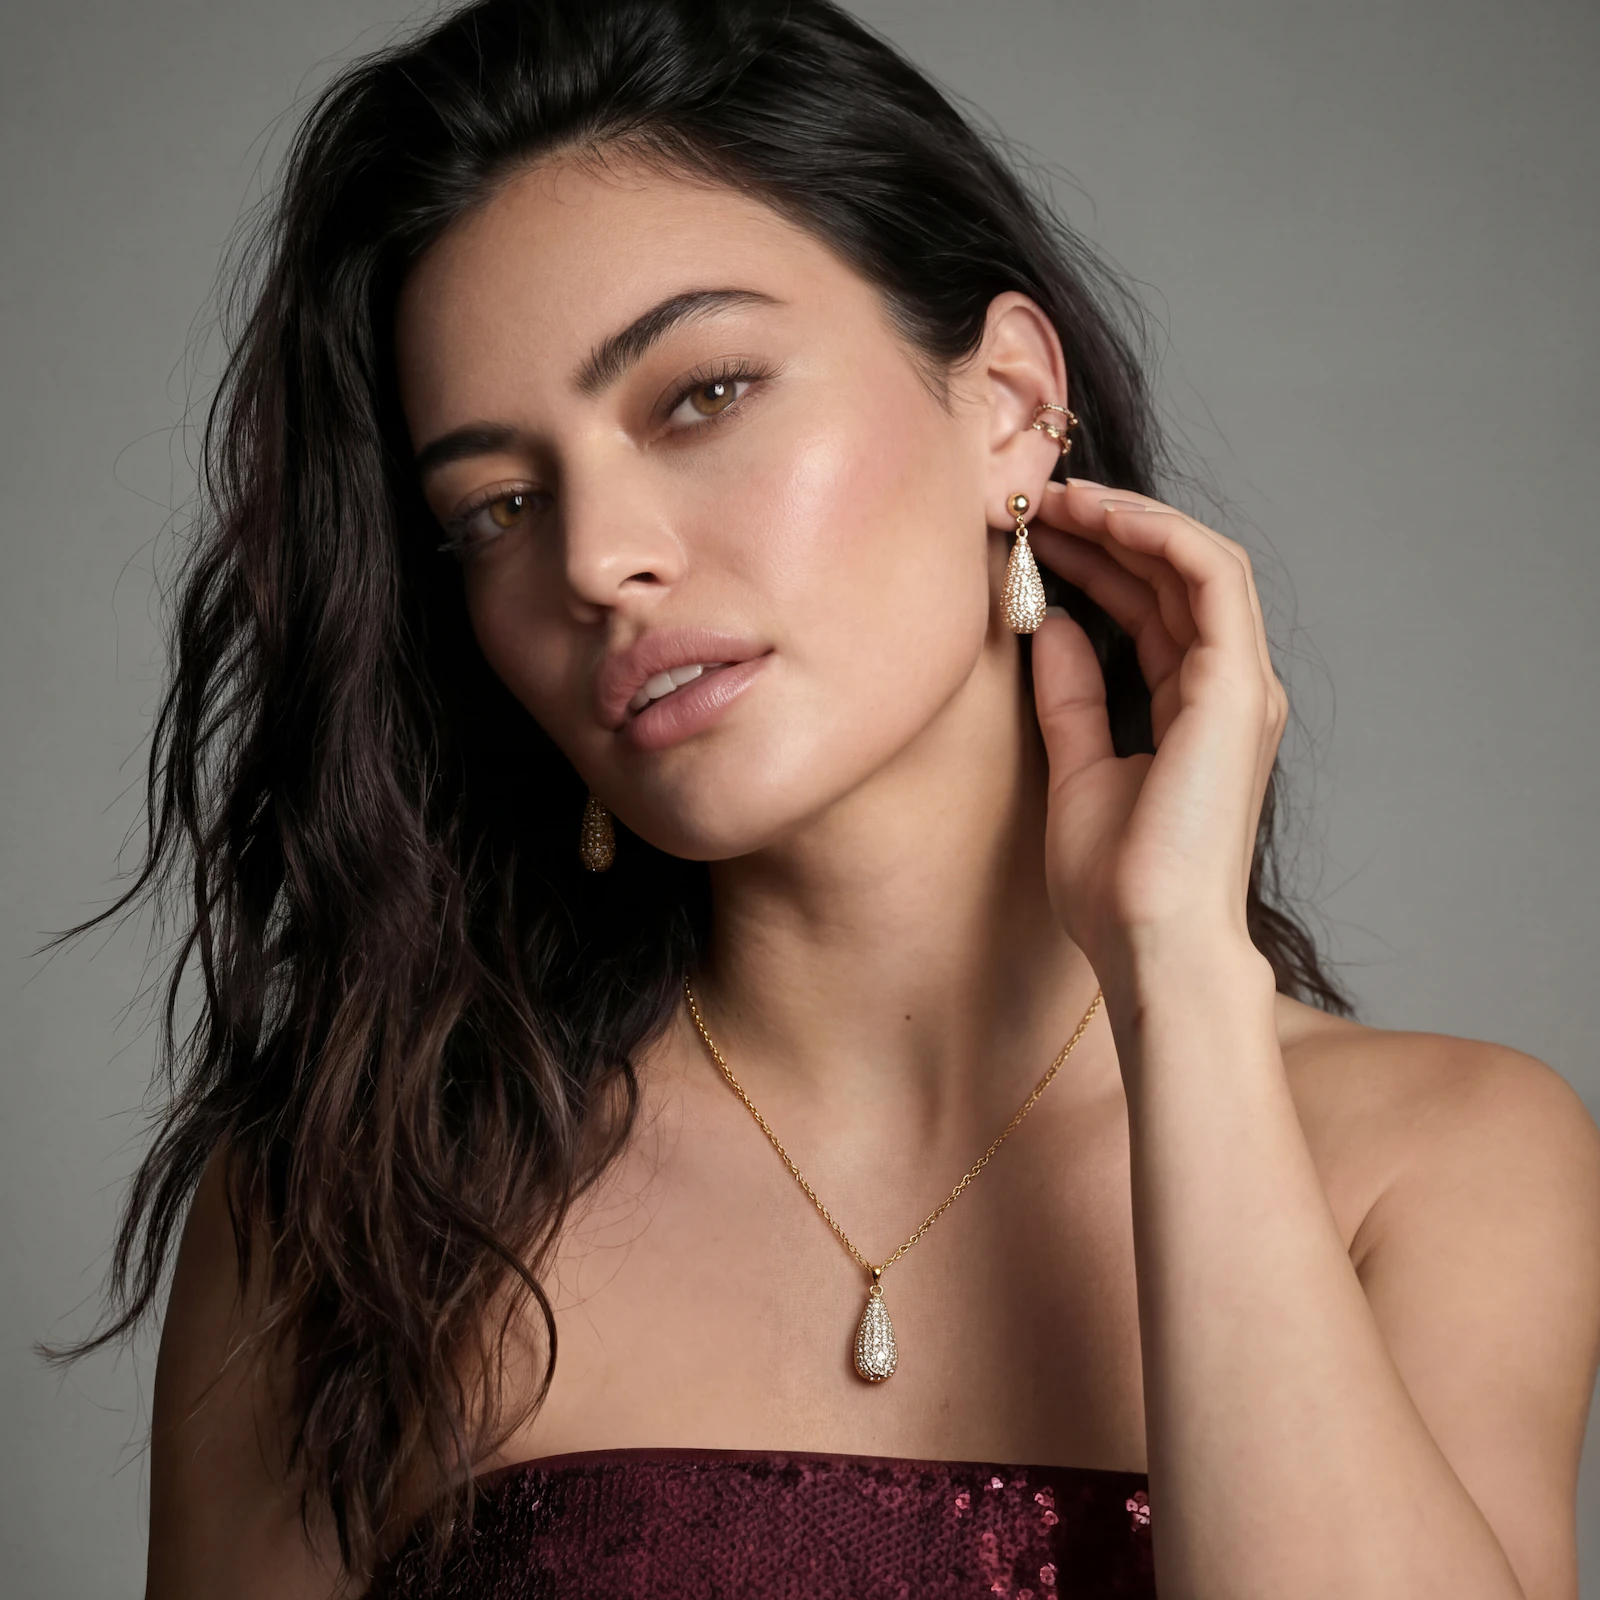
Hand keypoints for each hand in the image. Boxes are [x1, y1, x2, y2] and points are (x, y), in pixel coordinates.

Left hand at [1026, 478, 1287, 975]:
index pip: (1151, 607)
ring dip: (1129, 519)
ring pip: (1197, 562)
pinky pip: (1208, 579)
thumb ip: (1071, 695)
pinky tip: (1100, 518)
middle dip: (1105, 529)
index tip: (1033, 536)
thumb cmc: (1117, 884)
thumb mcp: (1076, 767)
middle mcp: (1226, 690)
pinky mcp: (1236, 688)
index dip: (1096, 561)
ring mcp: (1240, 686)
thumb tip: (1054, 626)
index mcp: (1194, 709)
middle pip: (1172, 575)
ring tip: (1058, 498)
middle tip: (1036, 500)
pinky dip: (1159, 536)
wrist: (1150, 944)